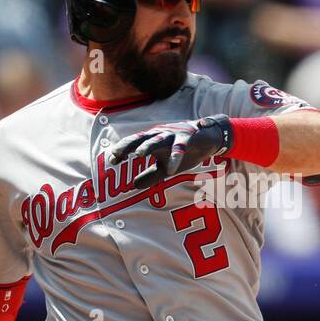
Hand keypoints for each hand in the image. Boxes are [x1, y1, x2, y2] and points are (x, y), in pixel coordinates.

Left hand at [109, 114, 232, 189]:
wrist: (208, 139)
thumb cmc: (183, 151)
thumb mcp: (165, 167)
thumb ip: (150, 175)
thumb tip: (134, 186)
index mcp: (153, 140)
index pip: (133, 144)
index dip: (122, 151)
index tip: (111, 161)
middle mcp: (160, 135)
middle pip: (141, 139)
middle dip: (128, 146)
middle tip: (116, 155)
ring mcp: (174, 135)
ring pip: (159, 139)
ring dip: (148, 146)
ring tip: (139, 154)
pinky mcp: (188, 137)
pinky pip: (180, 148)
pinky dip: (175, 158)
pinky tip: (171, 170)